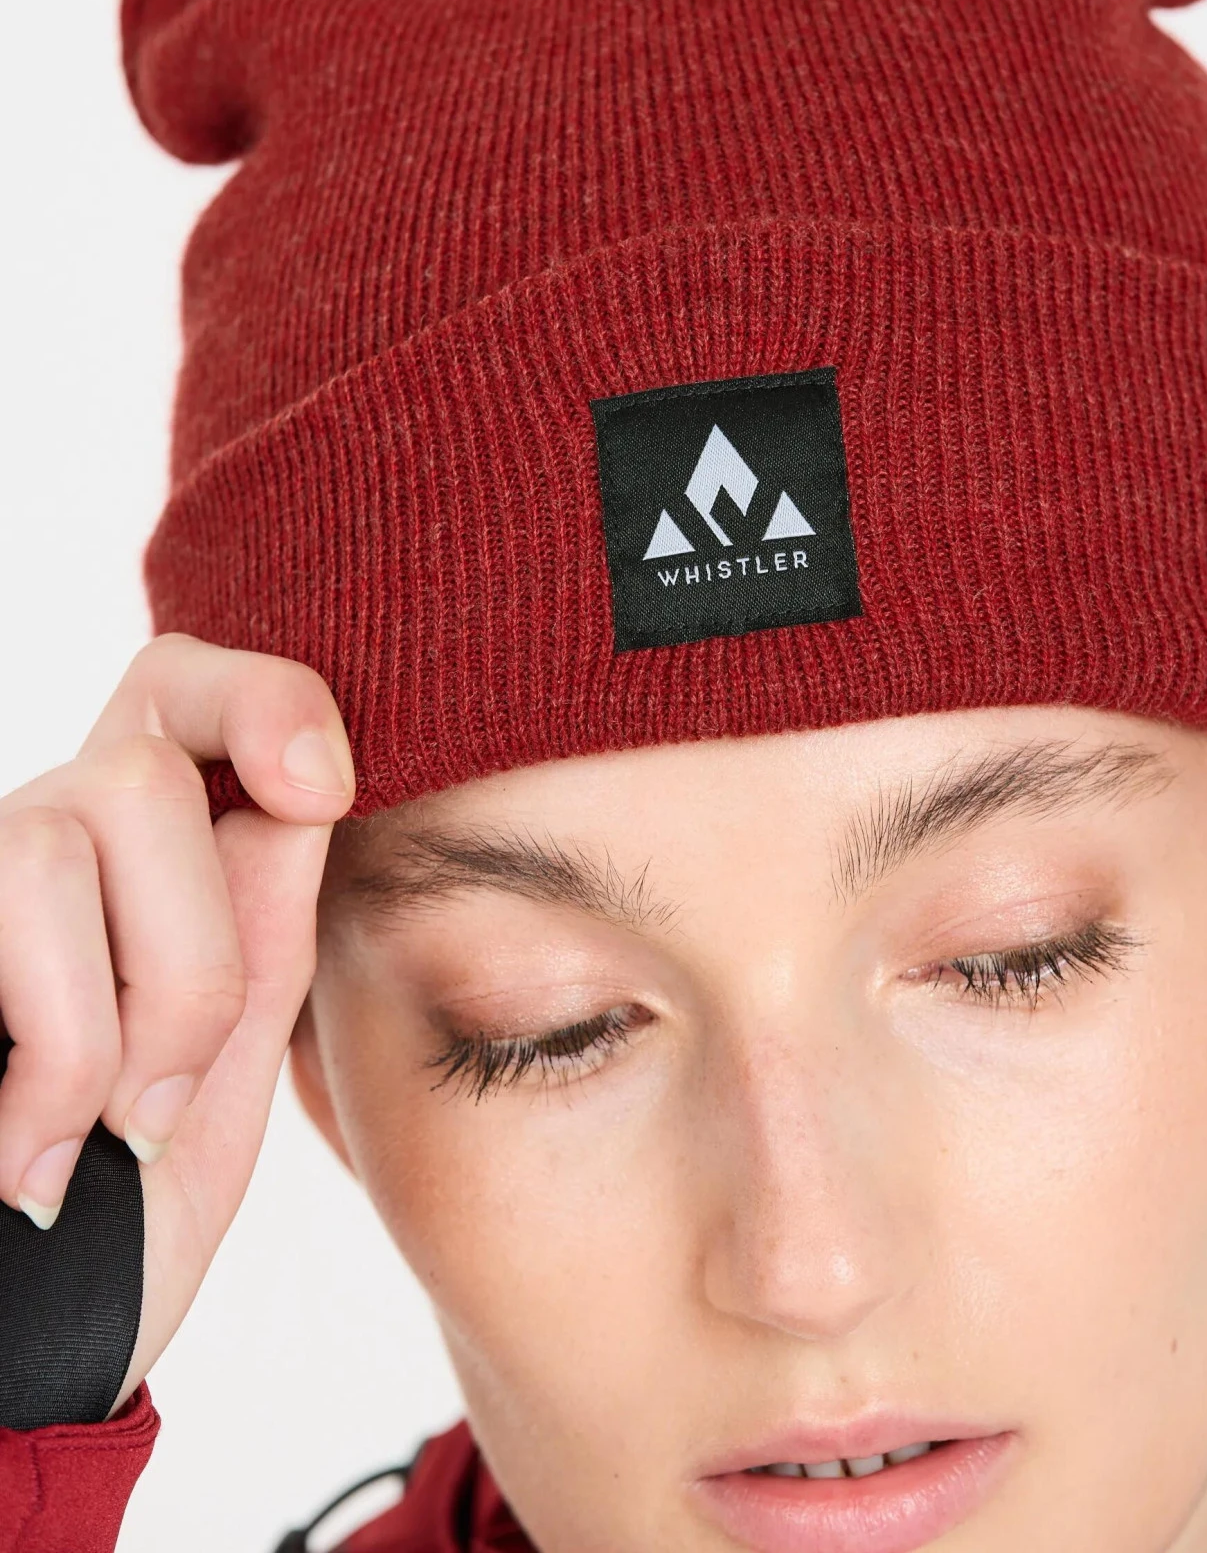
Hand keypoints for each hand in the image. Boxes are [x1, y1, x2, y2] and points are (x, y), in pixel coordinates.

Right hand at [0, 632, 355, 1413]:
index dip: (261, 699)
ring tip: (79, 1141)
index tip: (322, 788)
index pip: (183, 689)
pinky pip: (0, 911)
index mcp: (131, 865)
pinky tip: (20, 1160)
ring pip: (64, 834)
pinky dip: (47, 1060)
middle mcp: (29, 847)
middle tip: (160, 1103)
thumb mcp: (219, 1094)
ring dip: (108, 1023)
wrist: (1, 1368)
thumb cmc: (110, 1236)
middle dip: (191, 955)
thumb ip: (259, 951)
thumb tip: (296, 805)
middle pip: (142, 772)